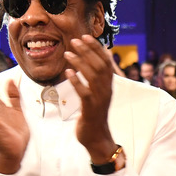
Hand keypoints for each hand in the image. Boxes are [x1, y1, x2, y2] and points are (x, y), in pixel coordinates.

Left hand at [63, 36, 115, 161]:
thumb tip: (89, 63)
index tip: (87, 37)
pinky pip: (84, 92)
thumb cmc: (93, 115)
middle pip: (100, 65)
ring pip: (93, 76)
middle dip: (88, 51)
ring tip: (68, 53)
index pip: (106, 62)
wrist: (97, 138)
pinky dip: (76, 81)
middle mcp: (106, 90)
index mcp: (108, 86)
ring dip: (80, 62)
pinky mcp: (90, 109)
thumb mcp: (96, 95)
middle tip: (75, 40)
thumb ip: (95, 81)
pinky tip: (67, 72)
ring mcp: (100, 99)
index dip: (97, 48)